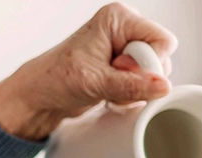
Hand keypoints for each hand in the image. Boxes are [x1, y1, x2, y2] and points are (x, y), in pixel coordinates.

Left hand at [0, 3, 176, 141]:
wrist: (38, 97)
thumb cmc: (55, 79)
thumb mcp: (95, 83)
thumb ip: (131, 85)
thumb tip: (162, 86)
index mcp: (119, 18)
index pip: (162, 40)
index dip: (149, 63)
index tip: (121, 72)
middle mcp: (125, 28)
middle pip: (160, 57)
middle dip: (140, 78)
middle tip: (110, 82)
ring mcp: (125, 48)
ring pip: (154, 74)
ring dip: (134, 90)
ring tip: (107, 90)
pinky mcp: (124, 65)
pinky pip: (144, 83)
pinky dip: (130, 95)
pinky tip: (109, 95)